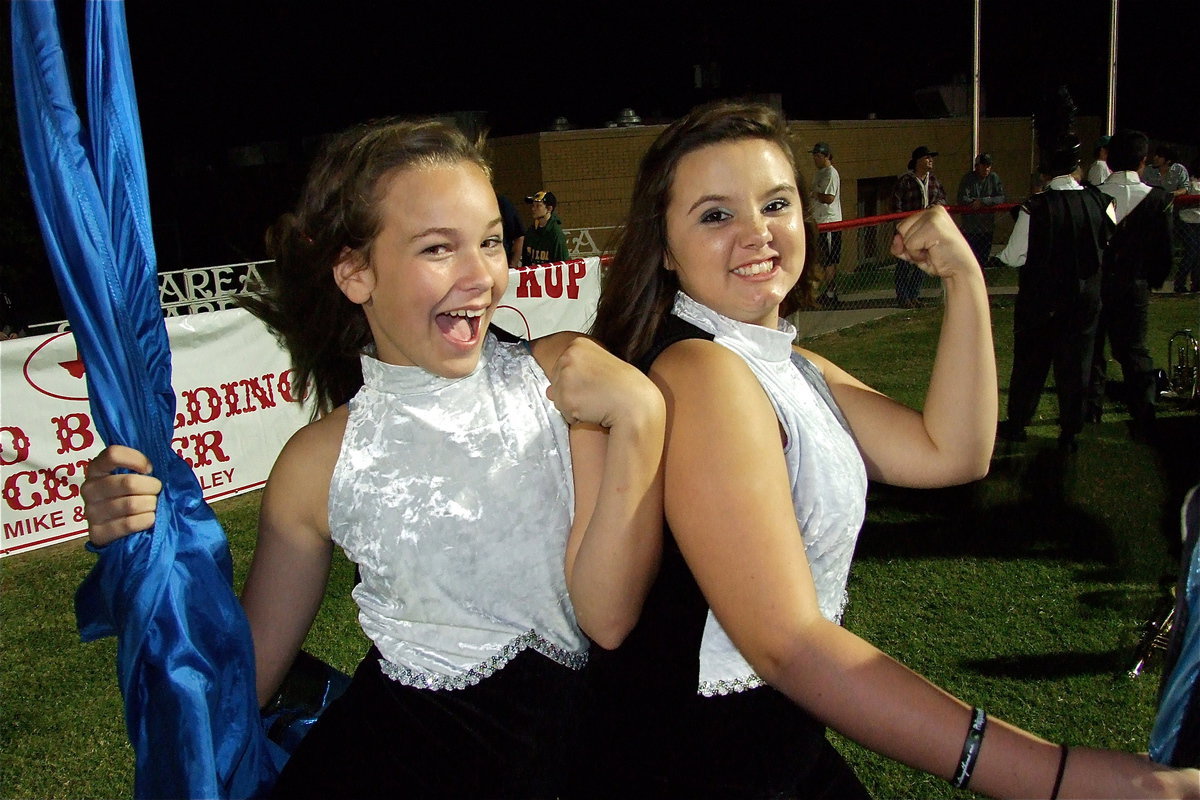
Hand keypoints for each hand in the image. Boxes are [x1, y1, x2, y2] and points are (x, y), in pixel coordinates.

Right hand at [81, 445, 161, 545]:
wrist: (121, 531)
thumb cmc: (133, 495)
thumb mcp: (134, 477)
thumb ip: (142, 468)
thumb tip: (162, 464)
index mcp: (96, 469)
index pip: (113, 454)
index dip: (137, 459)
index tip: (150, 469)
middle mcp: (89, 488)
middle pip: (129, 483)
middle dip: (152, 487)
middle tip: (157, 492)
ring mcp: (90, 512)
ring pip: (131, 504)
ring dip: (151, 505)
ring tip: (153, 506)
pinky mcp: (97, 533)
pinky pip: (129, 524)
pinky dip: (146, 520)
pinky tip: (150, 519)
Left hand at [545, 336, 662, 429]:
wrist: (635, 403)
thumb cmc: (624, 387)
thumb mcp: (599, 370)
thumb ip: (573, 375)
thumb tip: (548, 392)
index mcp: (578, 344)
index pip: (562, 367)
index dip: (579, 380)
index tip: (596, 381)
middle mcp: (568, 357)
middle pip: (556, 383)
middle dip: (573, 392)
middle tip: (597, 393)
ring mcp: (565, 377)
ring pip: (558, 399)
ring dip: (575, 406)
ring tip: (596, 401)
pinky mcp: (565, 397)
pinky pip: (565, 414)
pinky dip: (577, 417)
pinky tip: (594, 410)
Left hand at [891, 206, 977, 279]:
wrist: (960, 270)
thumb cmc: (941, 260)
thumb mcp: (915, 250)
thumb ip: (902, 244)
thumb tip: (896, 239)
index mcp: (931, 213)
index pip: (903, 225)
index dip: (908, 241)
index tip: (925, 247)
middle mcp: (933, 211)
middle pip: (901, 228)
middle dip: (910, 245)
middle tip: (928, 250)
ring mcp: (933, 217)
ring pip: (905, 237)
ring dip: (915, 251)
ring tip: (932, 252)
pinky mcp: (932, 227)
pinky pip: (910, 244)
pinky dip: (917, 254)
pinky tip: (933, 253)